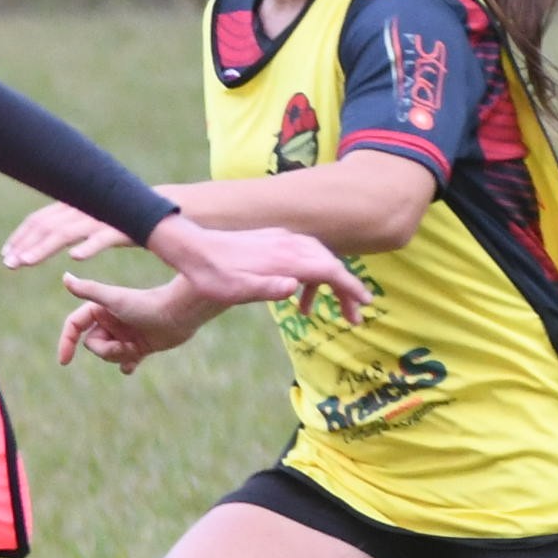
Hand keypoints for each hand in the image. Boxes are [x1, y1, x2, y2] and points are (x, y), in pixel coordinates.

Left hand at [0, 200, 128, 267]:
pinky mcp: (124, 228)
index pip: (40, 219)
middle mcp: (84, 209)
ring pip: (68, 231)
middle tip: (8, 264)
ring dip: (44, 247)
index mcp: (75, 207)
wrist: (164, 212)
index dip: (21, 236)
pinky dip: (89, 246)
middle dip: (25, 245)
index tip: (6, 255)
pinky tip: (75, 258)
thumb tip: (47, 236)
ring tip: (26, 262)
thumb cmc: (125, 220)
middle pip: (47, 225)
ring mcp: (103, 218)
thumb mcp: (92, 223)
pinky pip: (104, 236)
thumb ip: (70, 227)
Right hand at [55, 270, 206, 373]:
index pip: (74, 326)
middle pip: (93, 345)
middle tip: (124, 347)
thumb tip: (65, 277)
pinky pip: (124, 362)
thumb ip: (88, 289)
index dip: (66, 342)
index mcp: (100, 309)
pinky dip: (127, 365)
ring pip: (108, 355)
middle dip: (106, 350)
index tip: (64, 361)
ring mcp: (124, 334)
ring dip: (119, 356)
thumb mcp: (114, 299)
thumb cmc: (147, 304)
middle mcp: (110, 321)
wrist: (181, 313)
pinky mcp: (140, 346)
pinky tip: (132, 366)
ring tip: (136, 349)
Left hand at [152, 215, 369, 325]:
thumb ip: (266, 288)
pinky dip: (309, 273)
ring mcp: (282, 239)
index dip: (351, 288)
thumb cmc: (211, 276)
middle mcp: (289, 244)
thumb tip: (294, 287)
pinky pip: (303, 254)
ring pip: (318, 258)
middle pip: (330, 265)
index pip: (330, 271)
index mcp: (286, 258)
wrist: (192, 249)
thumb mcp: (235, 290)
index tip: (365, 304)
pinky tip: (296, 294)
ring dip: (326, 283)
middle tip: (352, 318)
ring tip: (315, 313)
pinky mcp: (273, 239)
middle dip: (345, 291)